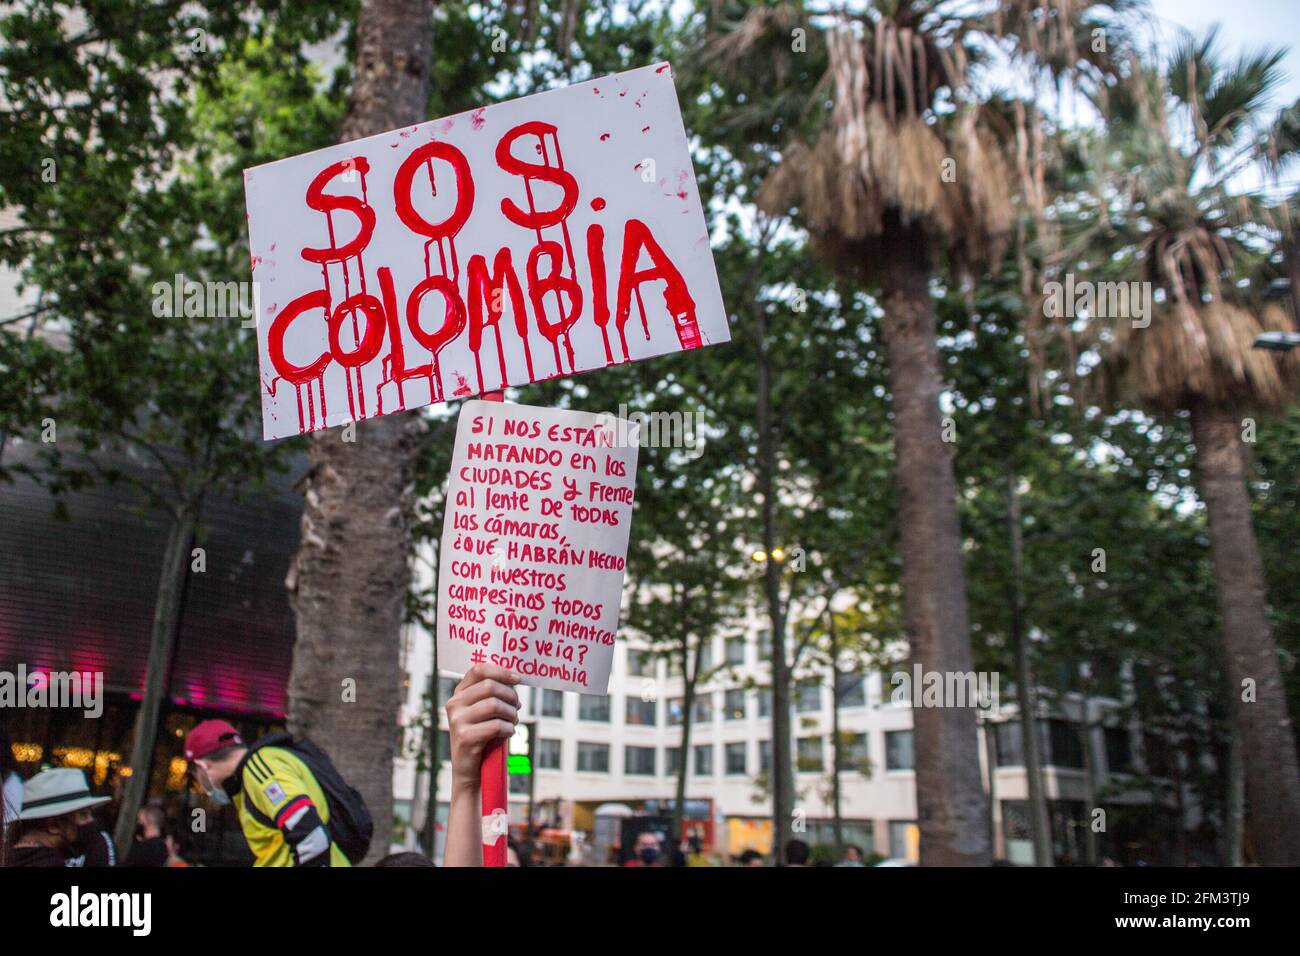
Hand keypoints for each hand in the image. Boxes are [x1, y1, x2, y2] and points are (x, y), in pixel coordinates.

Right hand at [446, 664, 519, 791]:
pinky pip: (496, 725)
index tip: (517, 679)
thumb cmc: (483, 736)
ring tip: (513, 722)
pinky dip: (508, 729)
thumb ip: (493, 694)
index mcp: (459, 693)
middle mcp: (454, 704)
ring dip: (511, 714)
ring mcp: (457, 720)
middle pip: (490, 686)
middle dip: (511, 696)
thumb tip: (514, 678)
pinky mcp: (464, 737)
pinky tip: (509, 733)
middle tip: (517, 708)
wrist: (471, 770)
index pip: (478, 670)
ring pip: (494, 705)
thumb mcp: (485, 711)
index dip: (500, 671)